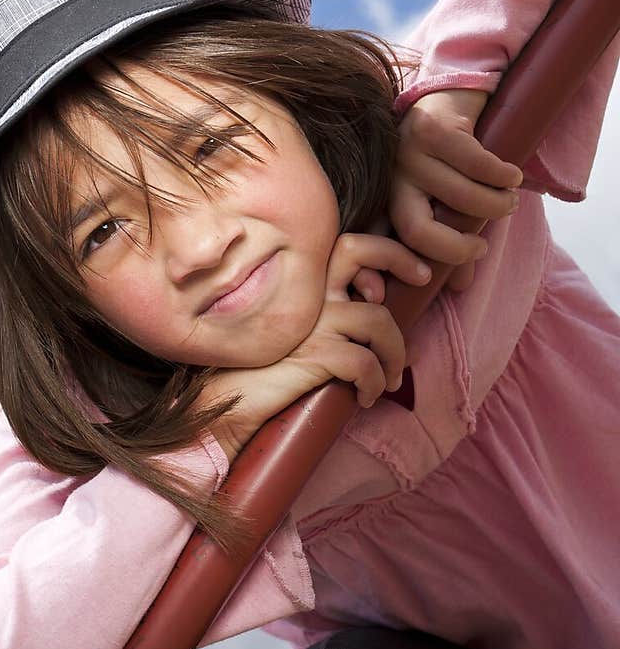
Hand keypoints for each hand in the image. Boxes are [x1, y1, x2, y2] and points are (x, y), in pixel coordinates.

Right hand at [199, 233, 432, 460]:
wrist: (226, 404)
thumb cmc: (260, 373)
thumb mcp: (295, 333)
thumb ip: (324, 314)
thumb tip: (372, 310)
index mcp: (296, 284)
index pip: (343, 244)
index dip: (382, 251)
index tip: (403, 275)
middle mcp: (302, 292)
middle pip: (357, 250)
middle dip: (399, 257)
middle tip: (421, 278)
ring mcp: (308, 321)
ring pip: (378, 319)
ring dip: (396, 351)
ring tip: (390, 377)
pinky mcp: (312, 353)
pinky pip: (365, 363)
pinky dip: (375, 383)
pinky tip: (366, 399)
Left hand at [390, 88, 522, 292]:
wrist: (448, 98)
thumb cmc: (448, 161)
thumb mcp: (446, 201)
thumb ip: (449, 241)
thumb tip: (459, 286)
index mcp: (386, 201)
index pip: (392, 244)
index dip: (412, 264)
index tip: (439, 278)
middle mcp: (389, 179)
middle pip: (416, 230)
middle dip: (457, 247)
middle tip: (482, 245)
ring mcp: (406, 152)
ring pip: (458, 197)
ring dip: (495, 205)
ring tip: (509, 201)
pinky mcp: (431, 128)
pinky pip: (476, 164)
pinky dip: (502, 175)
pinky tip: (511, 176)